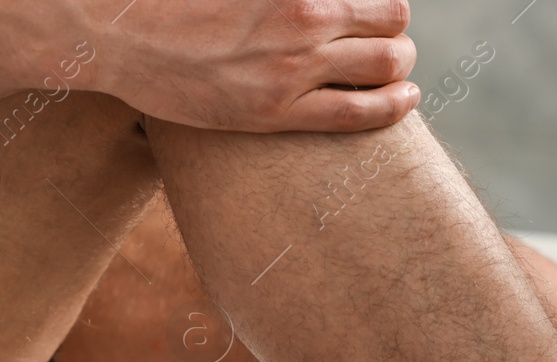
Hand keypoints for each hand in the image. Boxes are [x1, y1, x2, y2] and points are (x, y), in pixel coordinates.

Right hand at [46, 0, 418, 131]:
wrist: (108, 28)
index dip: (384, 1)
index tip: (377, 10)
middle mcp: (300, 15)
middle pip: (392, 24)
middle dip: (398, 31)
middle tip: (391, 37)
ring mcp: (291, 66)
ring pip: (387, 67)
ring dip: (402, 67)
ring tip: (399, 68)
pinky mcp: (277, 110)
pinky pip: (361, 113)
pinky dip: (395, 105)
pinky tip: (405, 97)